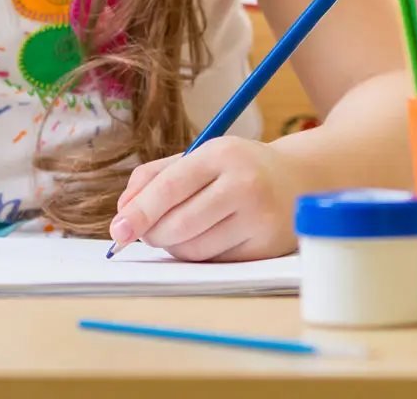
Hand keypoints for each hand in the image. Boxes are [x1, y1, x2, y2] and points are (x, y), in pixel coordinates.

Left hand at [109, 137, 300, 261]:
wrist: (299, 180)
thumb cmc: (238, 167)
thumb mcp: (201, 156)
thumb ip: (156, 177)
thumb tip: (122, 211)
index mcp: (222, 154)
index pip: (171, 187)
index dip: (140, 211)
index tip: (117, 230)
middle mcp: (244, 185)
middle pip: (180, 223)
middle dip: (152, 233)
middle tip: (143, 232)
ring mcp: (258, 219)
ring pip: (195, 249)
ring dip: (172, 247)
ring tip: (174, 232)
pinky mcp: (266, 249)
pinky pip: (215, 262)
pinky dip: (197, 256)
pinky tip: (201, 239)